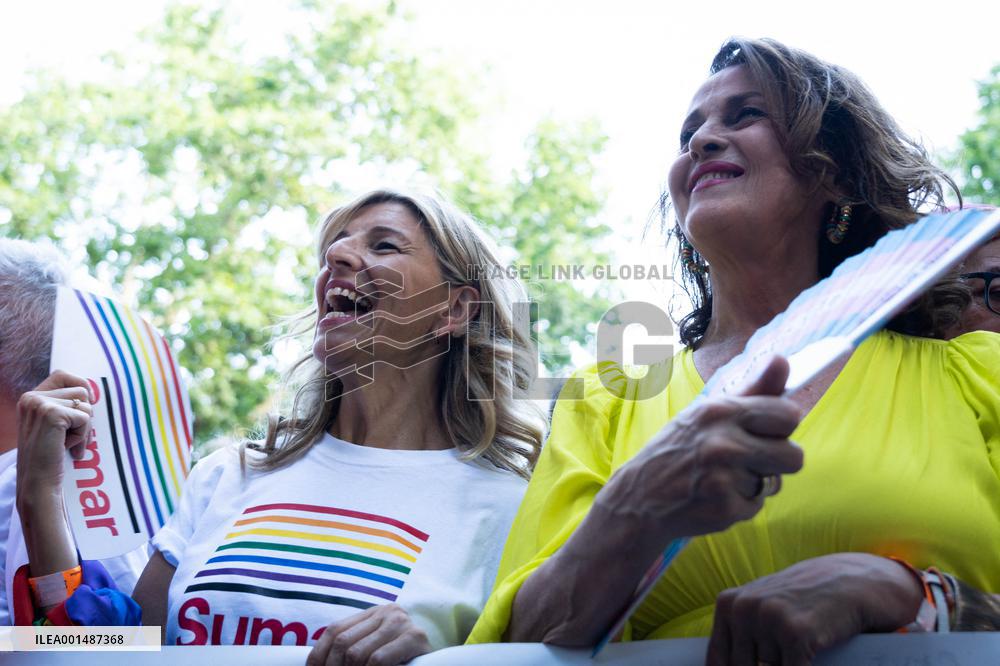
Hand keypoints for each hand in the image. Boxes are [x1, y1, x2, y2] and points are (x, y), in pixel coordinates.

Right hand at [16, 370, 94, 497]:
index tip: (84, 407)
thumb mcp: (54, 425)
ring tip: (67, 443)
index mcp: (30, 398)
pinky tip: (67, 448)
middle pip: (81, 390)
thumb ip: (65, 405)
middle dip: (84, 416)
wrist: (38, 482)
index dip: (80, 386)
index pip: (63, 375)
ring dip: (83, 427)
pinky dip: (82, 435)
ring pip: (85, 405)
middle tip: (72, 437)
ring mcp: (40, 404)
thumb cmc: (50, 456)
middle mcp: (31, 397)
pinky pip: (85, 418)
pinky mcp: (52, 414)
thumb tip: (92, 390)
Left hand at [307, 604, 431, 665]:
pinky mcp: (415, 637)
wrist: (441, 658)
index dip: (319, 655)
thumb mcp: (376, 647)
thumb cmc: (404, 658)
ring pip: (357, 653)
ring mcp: (402, 623)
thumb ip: (354, 647)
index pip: (335, 630)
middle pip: (343, 642)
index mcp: (374, 613)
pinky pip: (378, 659)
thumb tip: (319, 664)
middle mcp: (387, 612)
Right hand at [598, 356, 803, 538]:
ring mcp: (723, 478)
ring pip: (773, 484)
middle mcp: (722, 442)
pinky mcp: (724, 509)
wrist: (638, 497)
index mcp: (720, 411)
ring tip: (721, 478)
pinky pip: (757, 507)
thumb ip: (753, 391)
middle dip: (779, 461)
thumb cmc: (678, 449)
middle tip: (750, 459)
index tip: (766, 431)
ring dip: (754, 484)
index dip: (782, 427)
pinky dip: (739, 505)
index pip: (789, 415)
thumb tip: (783, 359)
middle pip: (794, 456)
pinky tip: (713, 498)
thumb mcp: (708, 413)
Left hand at [706, 553, 924, 665]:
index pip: (718, 661)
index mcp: (729, 604)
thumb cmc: (809, 601)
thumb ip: (742, 636)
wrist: (854, 583)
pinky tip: (811, 660)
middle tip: (786, 655)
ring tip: (805, 648)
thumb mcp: (764, 608)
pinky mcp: (795, 633)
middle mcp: (743, 609)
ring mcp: (769, 619)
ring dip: (787, 665)